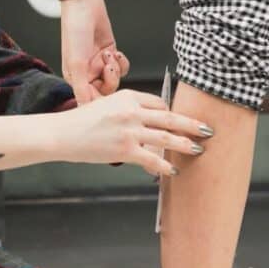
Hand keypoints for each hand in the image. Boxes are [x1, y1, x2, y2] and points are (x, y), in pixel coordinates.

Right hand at [59, 89, 210, 175]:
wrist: (61, 134)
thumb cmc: (80, 122)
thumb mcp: (105, 105)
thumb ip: (128, 111)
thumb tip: (148, 125)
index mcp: (127, 96)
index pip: (158, 103)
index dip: (172, 113)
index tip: (181, 120)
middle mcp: (131, 111)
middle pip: (169, 117)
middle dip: (191, 125)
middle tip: (208, 130)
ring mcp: (129, 131)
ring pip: (166, 138)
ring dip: (186, 144)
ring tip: (199, 149)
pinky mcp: (125, 150)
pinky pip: (152, 159)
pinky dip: (165, 166)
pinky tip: (173, 171)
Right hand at [61, 0, 128, 103]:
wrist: (85, 7)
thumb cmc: (75, 32)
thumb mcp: (77, 64)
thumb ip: (82, 88)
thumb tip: (84, 109)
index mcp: (75, 78)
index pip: (91, 98)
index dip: (101, 99)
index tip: (108, 97)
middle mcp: (87, 73)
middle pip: (106, 91)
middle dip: (110, 79)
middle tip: (108, 67)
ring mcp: (99, 64)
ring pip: (115, 79)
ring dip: (116, 68)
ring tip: (109, 55)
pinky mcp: (110, 54)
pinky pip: (122, 67)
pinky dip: (121, 61)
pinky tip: (114, 51)